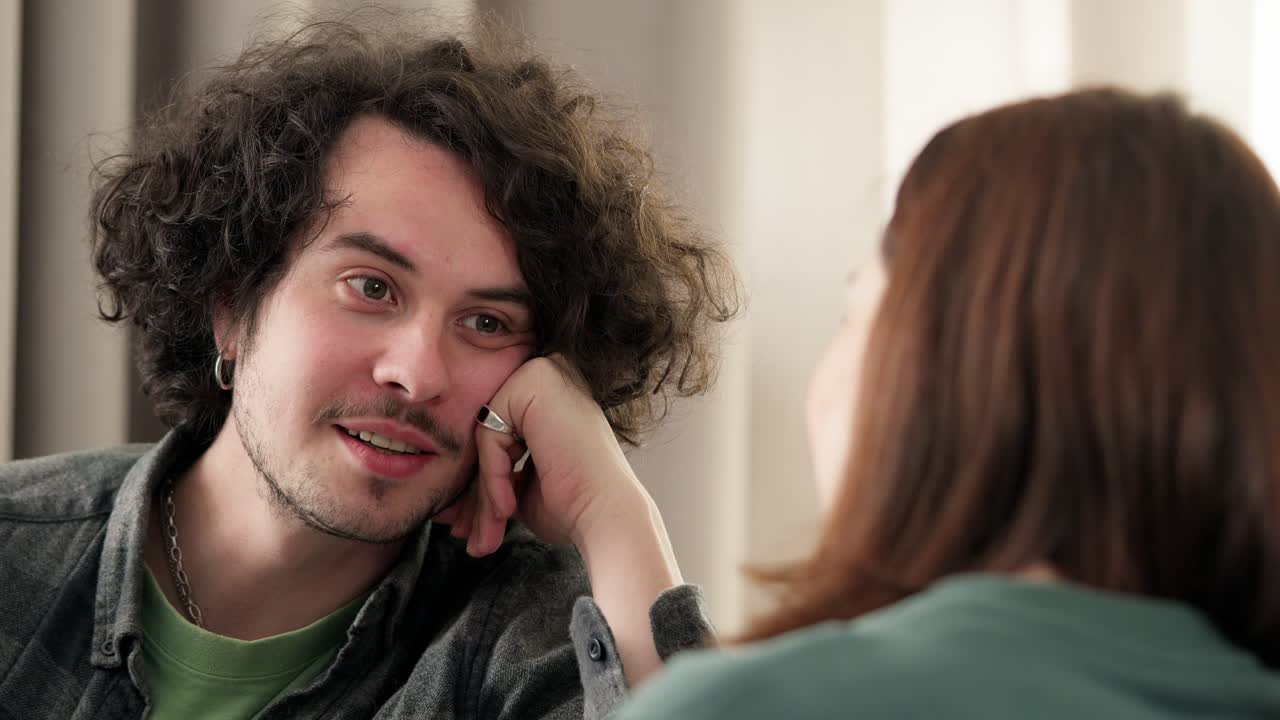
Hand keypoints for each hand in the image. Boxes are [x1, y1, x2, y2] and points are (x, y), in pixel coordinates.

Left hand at [436, 354, 645, 556]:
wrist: (606, 516)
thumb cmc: (574, 506)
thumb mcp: (523, 487)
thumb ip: (492, 477)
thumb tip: (449, 503)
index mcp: (552, 397)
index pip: (499, 435)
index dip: (485, 485)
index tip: (475, 527)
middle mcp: (550, 375)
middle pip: (490, 435)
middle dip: (477, 493)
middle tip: (471, 537)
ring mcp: (543, 373)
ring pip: (486, 436)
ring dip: (484, 492)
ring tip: (489, 535)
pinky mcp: (533, 382)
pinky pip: (489, 434)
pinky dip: (492, 476)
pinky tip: (509, 507)